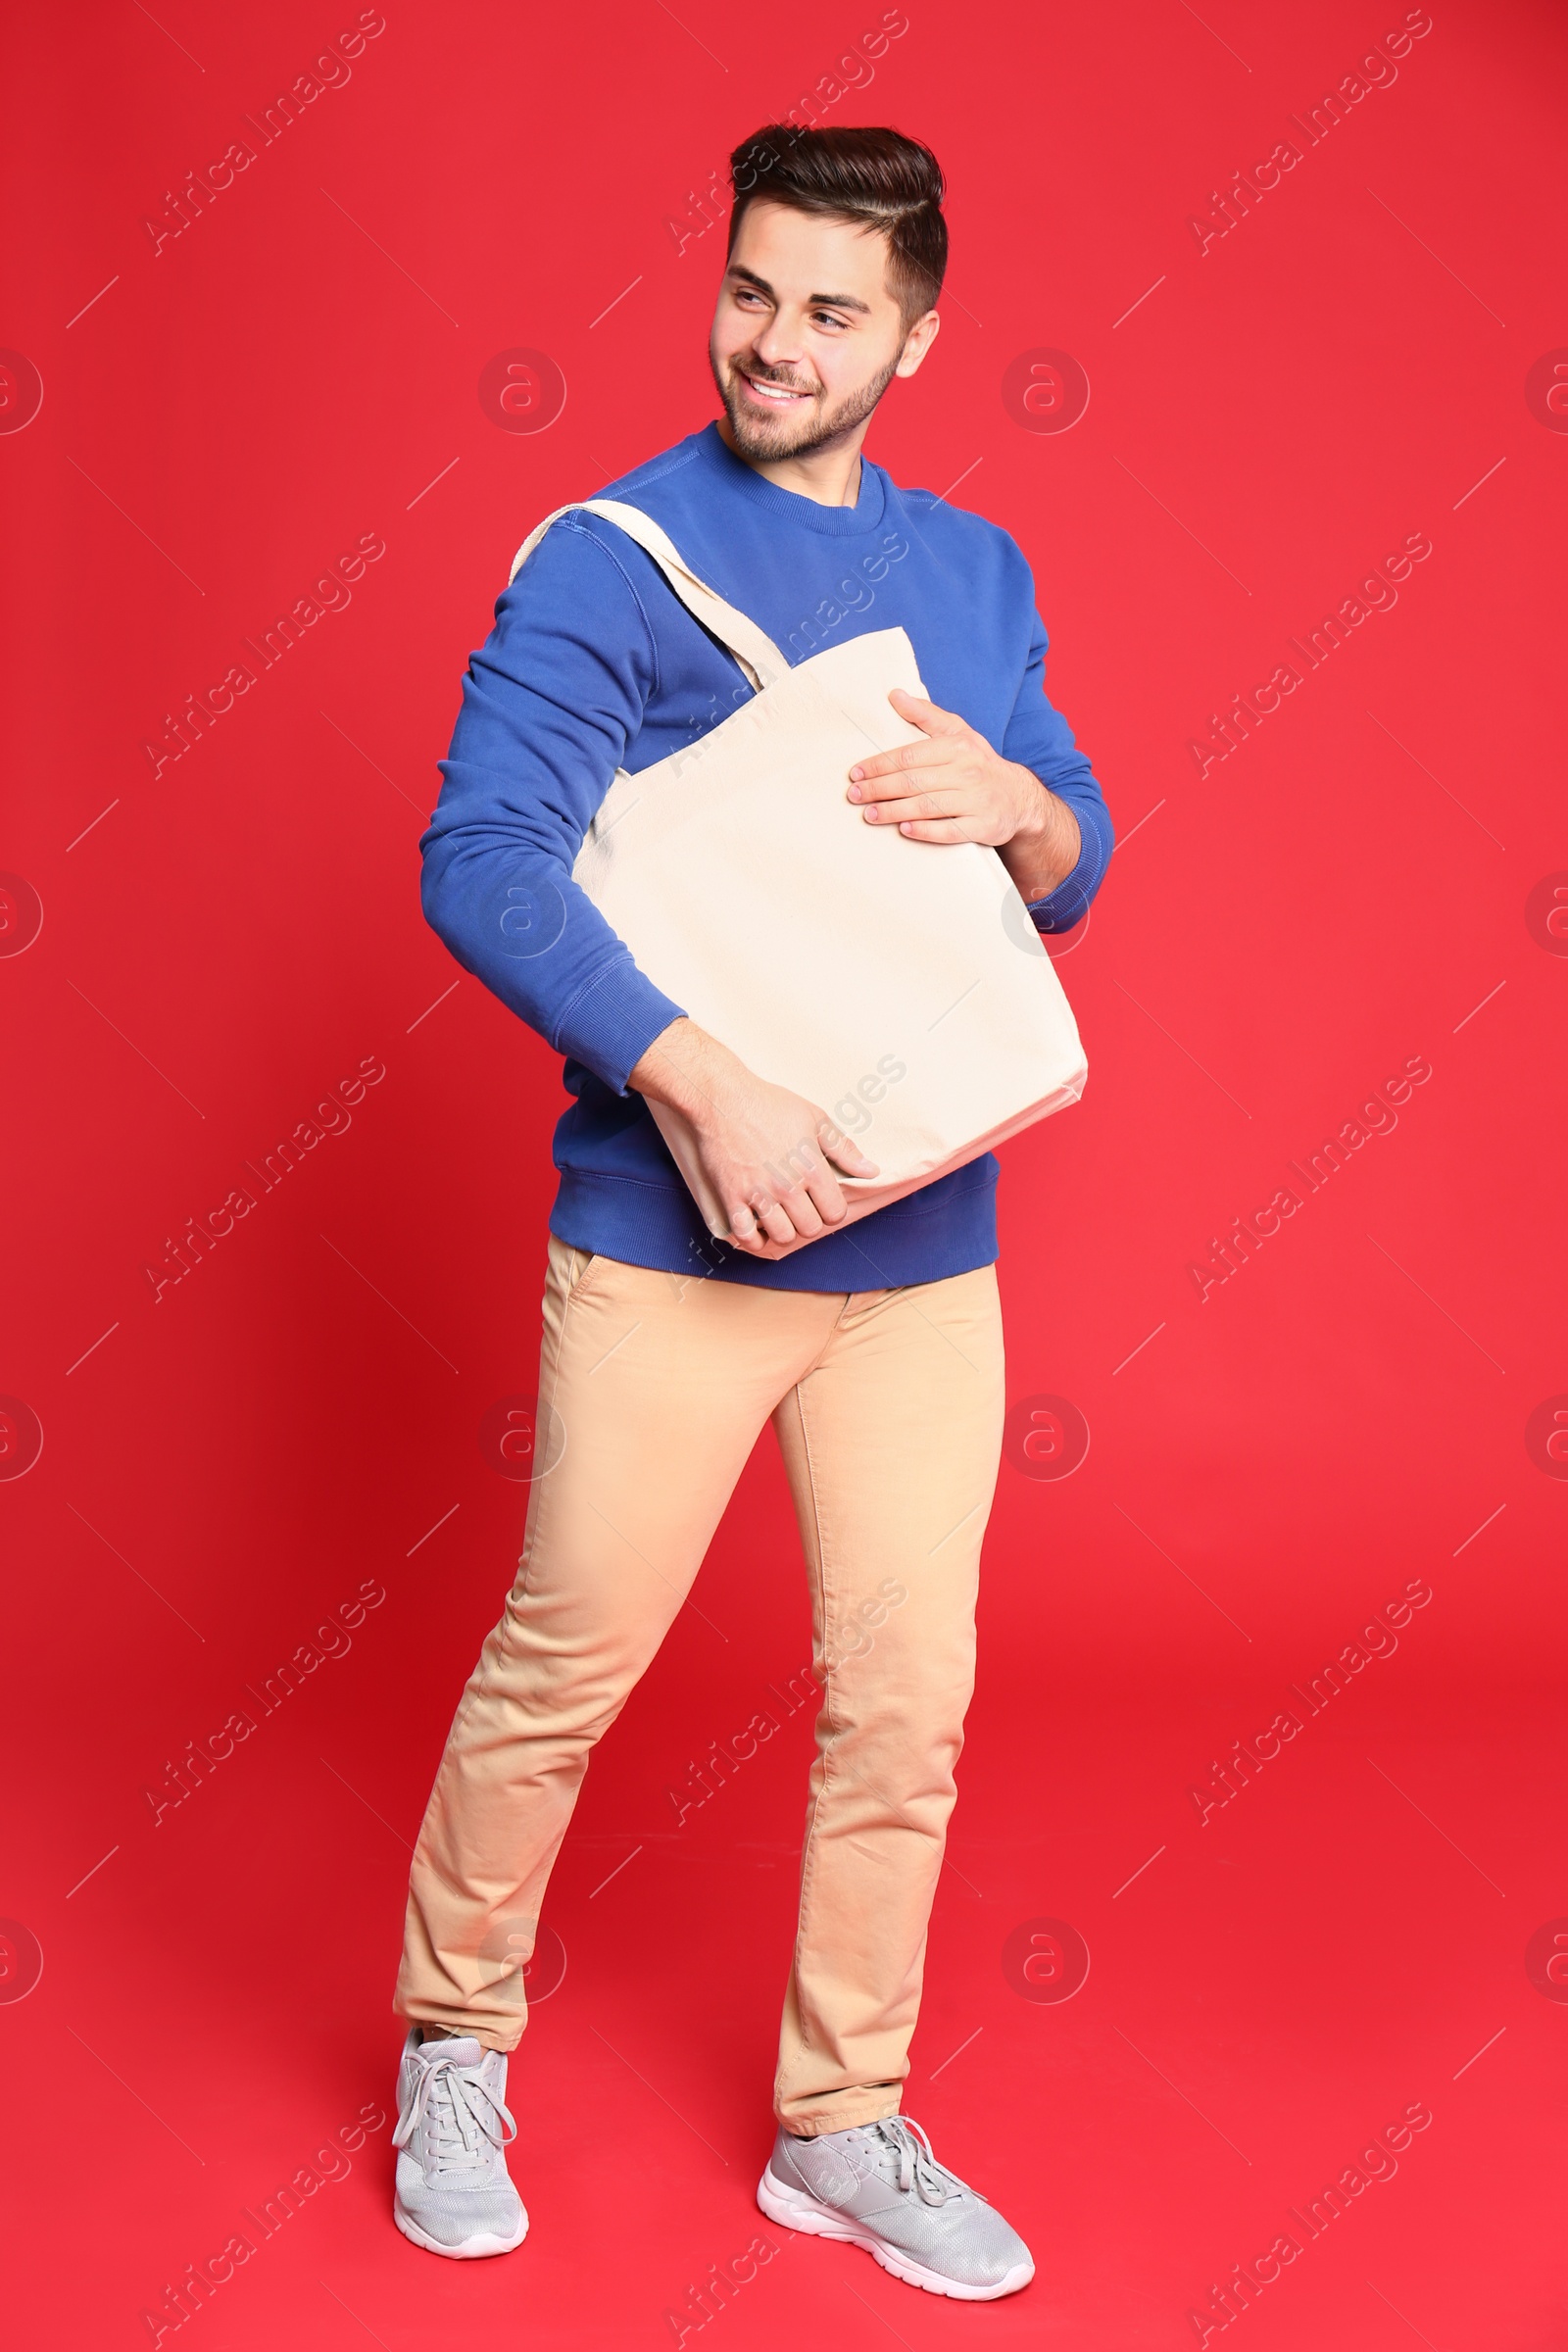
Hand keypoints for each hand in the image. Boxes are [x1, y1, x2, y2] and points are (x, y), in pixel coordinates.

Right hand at [629, 1019, 878, 1252]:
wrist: (723, 1099)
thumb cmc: (770, 1105)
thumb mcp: (815, 1118)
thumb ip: (844, 1149)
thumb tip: (871, 1171)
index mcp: (811, 1167)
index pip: (835, 1213)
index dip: (833, 1211)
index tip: (823, 1203)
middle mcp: (787, 1185)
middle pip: (810, 1228)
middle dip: (810, 1222)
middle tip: (802, 1210)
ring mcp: (758, 1193)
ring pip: (782, 1236)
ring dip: (784, 1232)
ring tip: (781, 1219)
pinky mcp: (732, 1196)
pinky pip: (746, 1236)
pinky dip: (754, 1240)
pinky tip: (758, 1232)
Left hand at [849, 686, 1081, 902]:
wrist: (1019, 798)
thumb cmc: (978, 764)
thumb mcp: (958, 733)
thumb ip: (925, 715)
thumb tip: (894, 695)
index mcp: (957, 747)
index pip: (909, 756)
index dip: (880, 765)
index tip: (856, 772)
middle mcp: (968, 772)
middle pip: (914, 781)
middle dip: (879, 789)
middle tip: (854, 795)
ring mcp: (977, 800)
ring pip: (928, 806)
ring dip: (894, 811)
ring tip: (869, 814)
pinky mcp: (984, 826)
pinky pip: (950, 831)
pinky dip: (926, 831)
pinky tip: (904, 831)